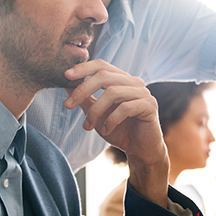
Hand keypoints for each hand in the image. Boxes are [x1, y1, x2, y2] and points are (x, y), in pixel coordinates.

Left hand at [64, 60, 168, 204]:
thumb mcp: (97, 113)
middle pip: (104, 75)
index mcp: (121, 79)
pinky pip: (126, 108)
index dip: (83, 68)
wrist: (140, 149)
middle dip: (83, 89)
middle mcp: (133, 82)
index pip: (101, 65)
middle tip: (68, 105)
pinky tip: (105, 130)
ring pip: (113, 92)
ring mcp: (143, 92)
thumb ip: (85, 98)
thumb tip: (65, 84)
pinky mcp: (149, 106)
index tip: (65, 76)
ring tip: (87, 126)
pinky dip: (111, 120)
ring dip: (96, 110)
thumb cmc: (119, 130)